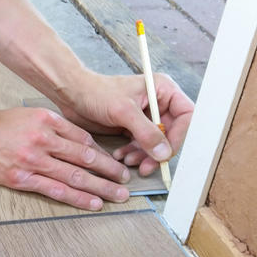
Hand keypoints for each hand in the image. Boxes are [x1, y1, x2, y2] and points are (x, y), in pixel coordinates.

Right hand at [0, 107, 131, 209]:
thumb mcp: (30, 115)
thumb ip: (55, 126)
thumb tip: (83, 144)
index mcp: (47, 121)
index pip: (83, 139)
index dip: (103, 153)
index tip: (115, 163)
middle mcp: (43, 140)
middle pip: (85, 158)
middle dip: (109, 171)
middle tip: (126, 181)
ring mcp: (32, 160)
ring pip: (75, 175)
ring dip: (100, 187)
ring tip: (118, 195)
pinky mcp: (21, 178)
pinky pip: (56, 190)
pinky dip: (77, 197)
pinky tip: (93, 203)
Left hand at [57, 72, 193, 175]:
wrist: (72, 94)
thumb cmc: (96, 92)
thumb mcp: (124, 111)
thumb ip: (146, 132)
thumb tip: (164, 153)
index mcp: (162, 90)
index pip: (185, 115)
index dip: (179, 136)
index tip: (166, 152)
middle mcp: (158, 103)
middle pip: (171, 133)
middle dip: (157, 151)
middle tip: (146, 166)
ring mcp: (145, 116)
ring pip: (155, 143)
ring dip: (144, 155)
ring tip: (128, 160)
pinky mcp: (132, 127)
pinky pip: (140, 145)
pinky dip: (133, 153)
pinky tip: (120, 156)